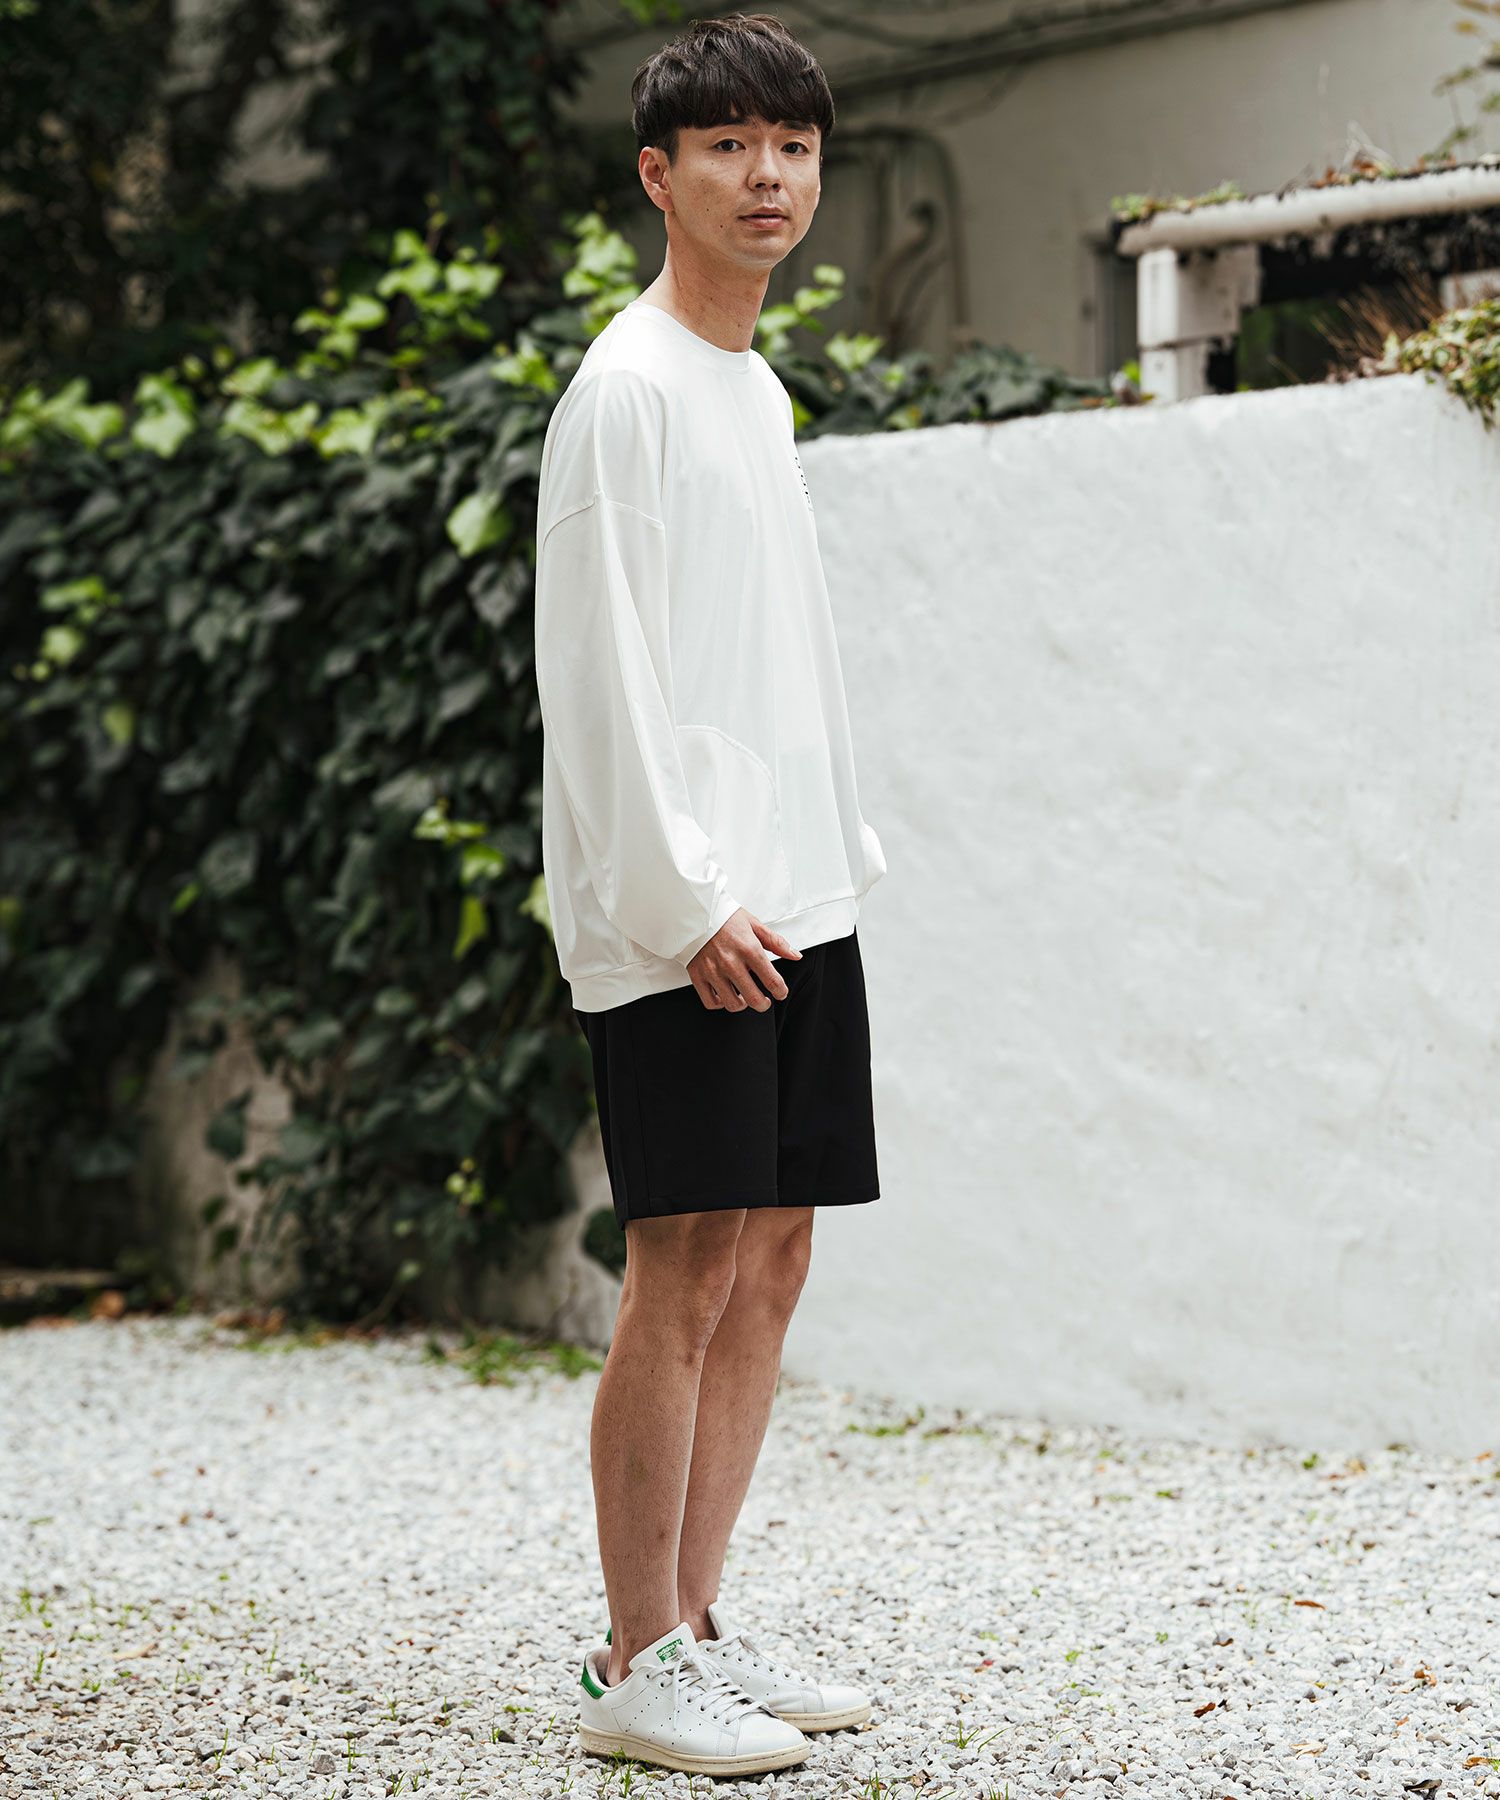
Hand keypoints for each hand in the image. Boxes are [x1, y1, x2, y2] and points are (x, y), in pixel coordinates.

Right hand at [686, 908, 802, 1011]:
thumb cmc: (724, 917)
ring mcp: (713, 970)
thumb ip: (776, 942)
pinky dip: (720, 1003)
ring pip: (732, 1004)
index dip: (781, 991)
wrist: (694, 910)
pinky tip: (724, 995)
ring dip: (742, 1005)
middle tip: (764, 1001)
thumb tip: (795, 955)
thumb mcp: (754, 924)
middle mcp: (731, 962)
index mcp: (749, 948)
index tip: (780, 992)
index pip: (772, 980)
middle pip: (754, 999)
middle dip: (764, 1004)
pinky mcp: (697, 975)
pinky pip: (710, 1002)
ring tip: (744, 998)